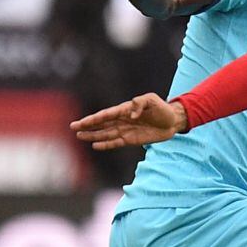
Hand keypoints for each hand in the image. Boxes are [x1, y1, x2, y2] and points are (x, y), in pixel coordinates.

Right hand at [70, 93, 187, 149]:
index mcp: (125, 109)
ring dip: (93, 135)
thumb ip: (141, 103)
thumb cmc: (162, 108)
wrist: (172, 121)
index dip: (93, 119)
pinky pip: (116, 142)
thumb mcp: (152, 100)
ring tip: (80, 136)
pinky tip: (96, 145)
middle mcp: (122, 120)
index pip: (106, 115)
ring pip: (106, 134)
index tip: (82, 122)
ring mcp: (126, 130)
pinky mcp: (131, 140)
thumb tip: (131, 114)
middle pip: (102, 124)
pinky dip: (106, 144)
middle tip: (73, 128)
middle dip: (87, 126)